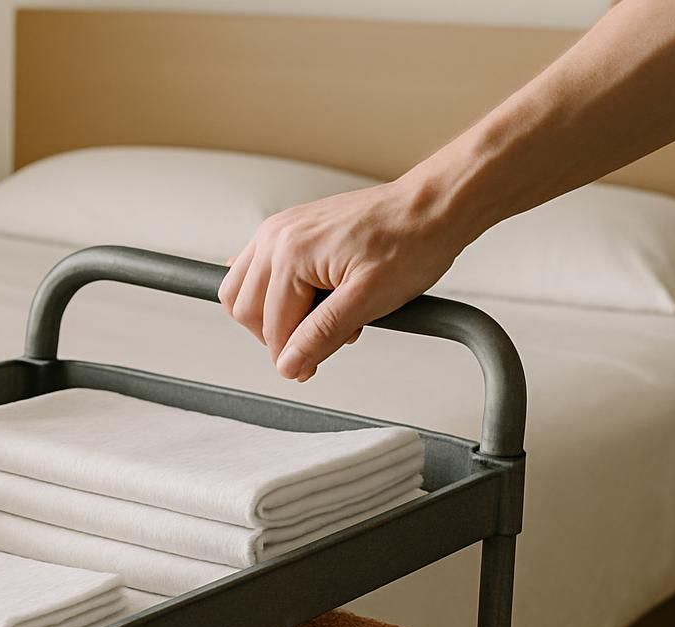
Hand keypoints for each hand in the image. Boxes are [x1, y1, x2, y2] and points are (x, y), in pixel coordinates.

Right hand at [219, 179, 472, 381]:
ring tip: (313, 321)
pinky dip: (269, 291)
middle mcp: (275, 236)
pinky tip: (299, 300)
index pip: (270, 325)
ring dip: (269, 315)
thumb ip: (321, 335)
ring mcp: (279, 229)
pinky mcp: (290, 229)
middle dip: (277, 335)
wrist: (433, 208)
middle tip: (315, 346)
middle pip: (244, 308)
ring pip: (241, 289)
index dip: (290, 357)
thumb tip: (289, 364)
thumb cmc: (410, 243)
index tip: (309, 370)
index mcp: (290, 252)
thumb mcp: (368, 301)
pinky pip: (255, 267)